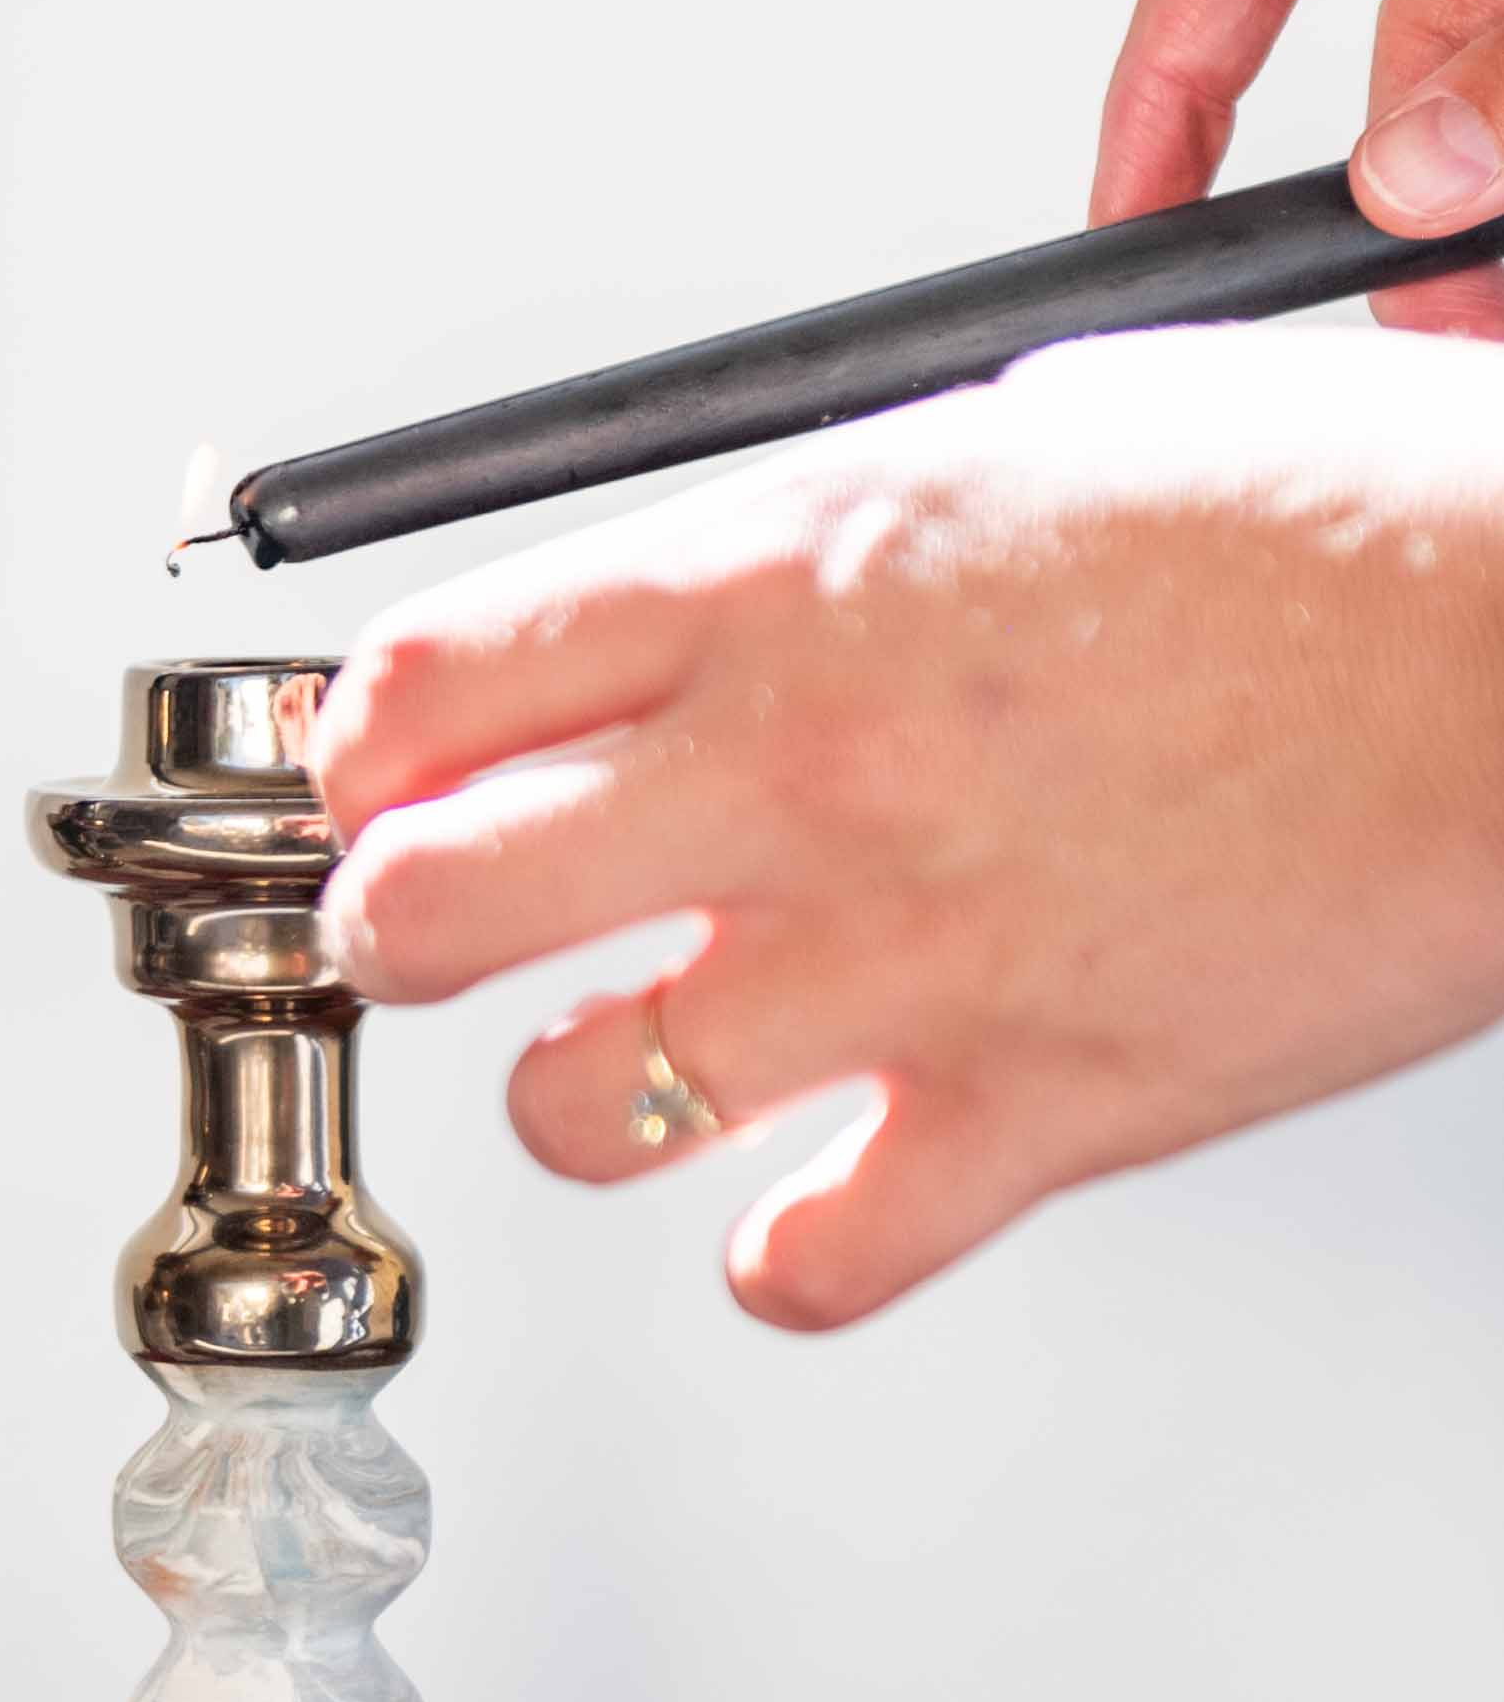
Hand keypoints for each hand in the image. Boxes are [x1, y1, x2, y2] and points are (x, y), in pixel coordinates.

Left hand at [312, 328, 1503, 1327]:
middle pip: (423, 908)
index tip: (381, 782)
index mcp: (784, 578)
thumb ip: (815, 536)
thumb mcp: (1017, 439)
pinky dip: (787, 1253)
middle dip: (401, 930)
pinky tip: (811, 1193)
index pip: (424, 687)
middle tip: (446, 930)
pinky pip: (804, 1262)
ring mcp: (907, 955)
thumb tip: (695, 599)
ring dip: (578, 1095)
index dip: (365, 757)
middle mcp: (805, 769)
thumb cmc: (1336, 526)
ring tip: (630, 1058)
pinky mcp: (1032, 1111)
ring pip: (571, 1107)